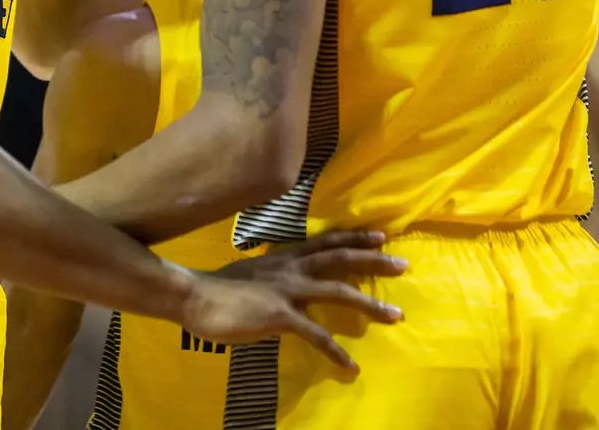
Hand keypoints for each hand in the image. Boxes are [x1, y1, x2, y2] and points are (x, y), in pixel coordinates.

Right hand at [180, 229, 405, 370]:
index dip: (354, 237)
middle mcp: (291, 268)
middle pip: (340, 258)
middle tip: (403, 263)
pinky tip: (349, 365)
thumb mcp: (250, 272)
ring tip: (396, 315)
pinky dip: (335, 350)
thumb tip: (280, 285)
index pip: (326, 241)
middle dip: (373, 260)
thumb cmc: (218, 287)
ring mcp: (287, 290)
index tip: (380, 234)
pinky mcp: (280, 315)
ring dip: (370, 304)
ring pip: (338, 291)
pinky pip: (315, 334)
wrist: (194, 296)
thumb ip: (271, 276)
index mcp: (284, 258)